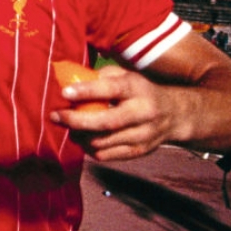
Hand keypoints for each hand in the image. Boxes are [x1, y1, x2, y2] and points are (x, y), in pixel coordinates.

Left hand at [49, 65, 177, 160]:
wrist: (175, 114)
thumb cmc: (139, 91)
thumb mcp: (125, 75)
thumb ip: (100, 76)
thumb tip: (70, 80)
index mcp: (137, 89)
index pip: (111, 89)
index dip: (86, 91)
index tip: (64, 93)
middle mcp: (143, 112)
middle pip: (106, 122)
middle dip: (76, 121)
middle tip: (55, 116)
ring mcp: (143, 135)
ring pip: (102, 142)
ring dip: (79, 136)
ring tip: (68, 128)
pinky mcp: (140, 151)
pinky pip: (106, 155)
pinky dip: (89, 148)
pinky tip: (83, 138)